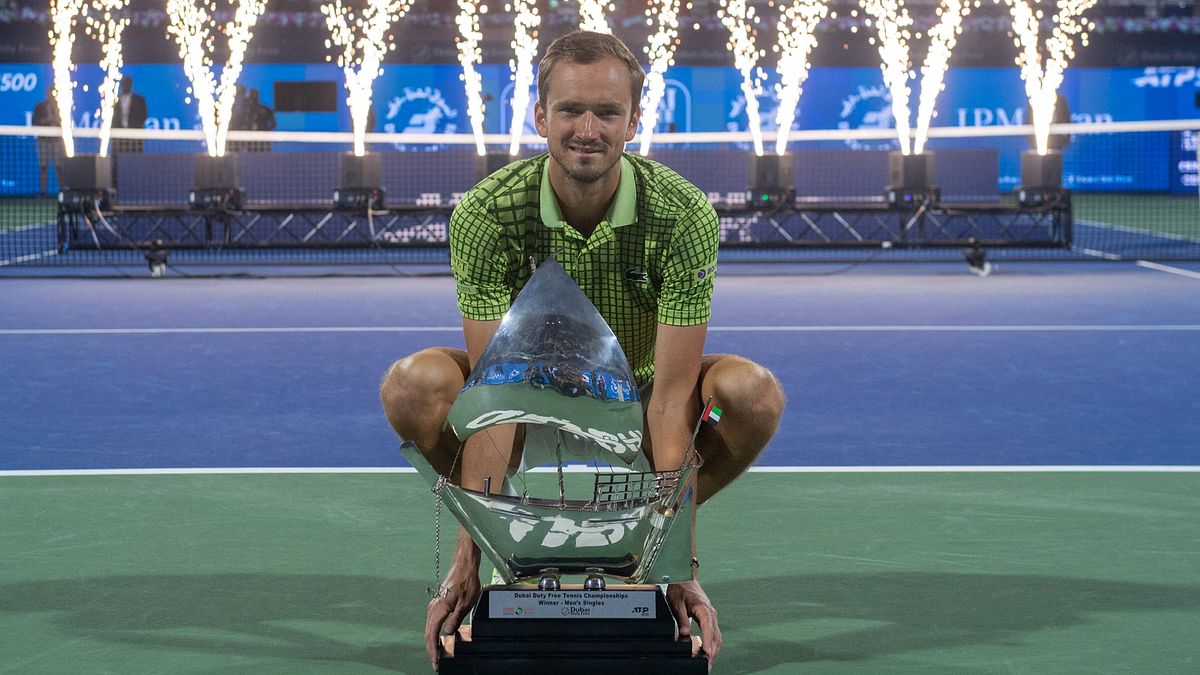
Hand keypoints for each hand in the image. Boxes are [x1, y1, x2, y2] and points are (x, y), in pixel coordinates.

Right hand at [424, 556, 480, 670]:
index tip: (436, 661)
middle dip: (431, 650)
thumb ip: (455, 620)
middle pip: (428, 634)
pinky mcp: (437, 604)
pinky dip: (433, 634)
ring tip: (437, 655)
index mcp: (439, 609)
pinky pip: (432, 623)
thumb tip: (448, 633)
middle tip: (436, 663)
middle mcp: (433, 608)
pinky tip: (439, 639)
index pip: (432, 635)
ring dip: (432, 643)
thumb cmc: (466, 582)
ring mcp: (434, 605)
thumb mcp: (465, 604)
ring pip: (429, 629)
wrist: (463, 566)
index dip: (433, 650)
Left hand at [667, 579, 721, 669]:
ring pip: (717, 636)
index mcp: (704, 609)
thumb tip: (685, 634)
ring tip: (708, 662)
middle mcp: (711, 613)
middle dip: (713, 652)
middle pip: (716, 635)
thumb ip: (682, 619)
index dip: (709, 642)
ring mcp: (712, 616)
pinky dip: (713, 645)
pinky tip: (708, 653)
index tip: (708, 654)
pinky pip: (714, 634)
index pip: (709, 628)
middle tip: (707, 665)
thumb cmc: (681, 589)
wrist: (685, 578)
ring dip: (714, 650)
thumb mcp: (676, 603)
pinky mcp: (710, 619)